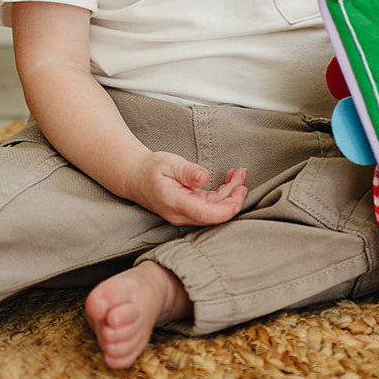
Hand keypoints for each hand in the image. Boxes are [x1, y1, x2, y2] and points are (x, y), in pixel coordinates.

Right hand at [121, 151, 247, 226]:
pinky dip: (224, 193)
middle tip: (242, 175)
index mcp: (176, 203)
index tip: (240, 195)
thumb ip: (187, 172)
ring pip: (215, 209)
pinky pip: (211, 205)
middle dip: (234, 197)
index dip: (226, 209)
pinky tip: (230, 180)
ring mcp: (187, 214)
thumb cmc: (151, 169)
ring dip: (231, 193)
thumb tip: (203, 176)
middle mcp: (182, 214)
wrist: (135, 177)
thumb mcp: (169, 163)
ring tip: (239, 173)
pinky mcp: (191, 209)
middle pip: (215, 214)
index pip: (206, 214)